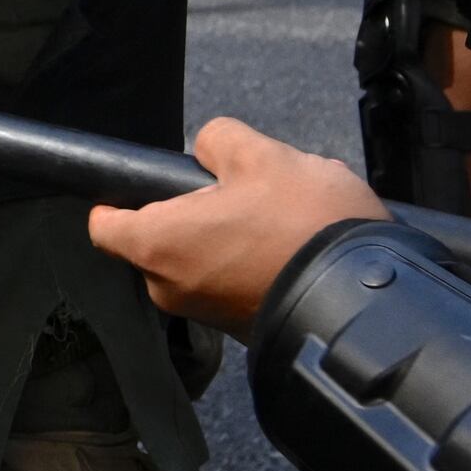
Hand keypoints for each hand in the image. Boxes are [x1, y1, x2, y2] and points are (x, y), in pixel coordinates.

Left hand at [84, 116, 387, 329]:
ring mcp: (204, 314)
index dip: (118, 200)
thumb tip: (205, 152)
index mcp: (157, 244)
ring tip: (275, 219)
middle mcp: (168, 288)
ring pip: (196, 262)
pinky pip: (227, 285)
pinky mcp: (240, 330)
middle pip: (157, 241)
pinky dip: (246, 265)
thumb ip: (217, 140)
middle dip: (189, 215)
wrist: (364, 297)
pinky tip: (287, 247)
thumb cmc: (302, 223)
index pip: (106, 225)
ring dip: (224, 239)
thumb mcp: (262, 154)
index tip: (148, 186)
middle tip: (239, 194)